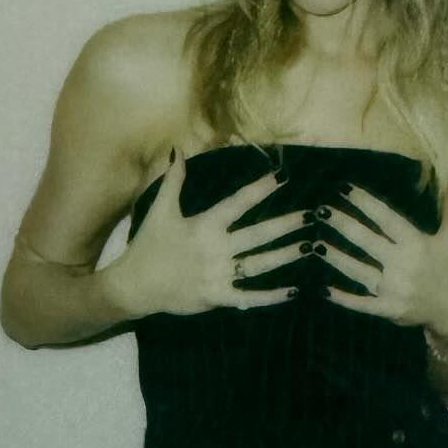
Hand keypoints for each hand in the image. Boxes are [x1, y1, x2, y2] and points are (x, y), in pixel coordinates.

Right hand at [105, 145, 303, 317]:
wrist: (135, 286)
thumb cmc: (149, 246)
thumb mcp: (160, 210)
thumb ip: (173, 180)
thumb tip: (177, 149)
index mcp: (204, 226)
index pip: (237, 203)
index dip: (260, 190)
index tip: (281, 178)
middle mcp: (215, 249)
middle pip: (257, 235)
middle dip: (286, 225)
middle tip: (312, 216)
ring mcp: (218, 275)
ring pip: (259, 264)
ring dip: (285, 256)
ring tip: (310, 246)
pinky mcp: (217, 297)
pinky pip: (248, 297)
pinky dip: (270, 296)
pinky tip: (292, 291)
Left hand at [316, 177, 447, 335]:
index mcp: (416, 243)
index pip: (385, 218)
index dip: (364, 203)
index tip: (345, 188)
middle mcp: (402, 264)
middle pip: (366, 241)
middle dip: (342, 224)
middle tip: (320, 210)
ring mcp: (394, 289)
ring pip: (358, 270)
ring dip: (335, 257)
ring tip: (314, 244)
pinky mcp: (388, 309)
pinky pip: (361, 304)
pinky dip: (343, 298)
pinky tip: (324, 289)